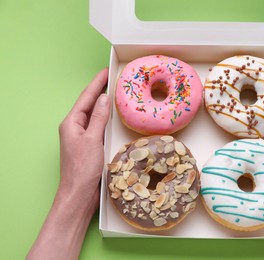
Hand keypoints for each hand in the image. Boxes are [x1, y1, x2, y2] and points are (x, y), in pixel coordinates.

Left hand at [28, 68, 109, 259]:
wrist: (80, 193)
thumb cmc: (83, 168)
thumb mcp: (92, 139)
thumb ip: (98, 118)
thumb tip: (103, 98)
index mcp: (72, 123)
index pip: (86, 98)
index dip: (97, 83)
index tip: (106, 72)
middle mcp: (76, 127)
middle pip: (89, 104)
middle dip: (100, 90)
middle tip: (113, 79)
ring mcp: (83, 137)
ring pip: (94, 115)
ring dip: (104, 104)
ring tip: (115, 93)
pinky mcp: (90, 145)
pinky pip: (99, 126)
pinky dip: (106, 118)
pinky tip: (114, 116)